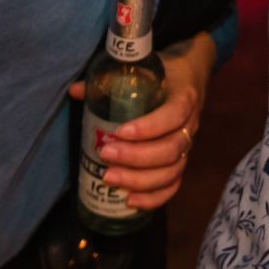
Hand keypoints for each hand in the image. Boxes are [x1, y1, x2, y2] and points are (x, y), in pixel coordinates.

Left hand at [67, 33, 215, 209]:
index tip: (119, 132)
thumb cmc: (164, 72)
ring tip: (110, 178)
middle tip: (106, 155)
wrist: (192, 74)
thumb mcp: (143, 67)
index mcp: (183, 97)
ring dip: (141, 180)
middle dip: (136, 157)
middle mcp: (190, 124)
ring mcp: (188, 145)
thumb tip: (75, 91)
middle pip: (171, 149)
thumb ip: (111, 78)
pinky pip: (174, 185)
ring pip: (172, 170)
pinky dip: (154, 197)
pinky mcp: (182, 160)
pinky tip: (130, 201)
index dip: (149, 128)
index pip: (173, 115)